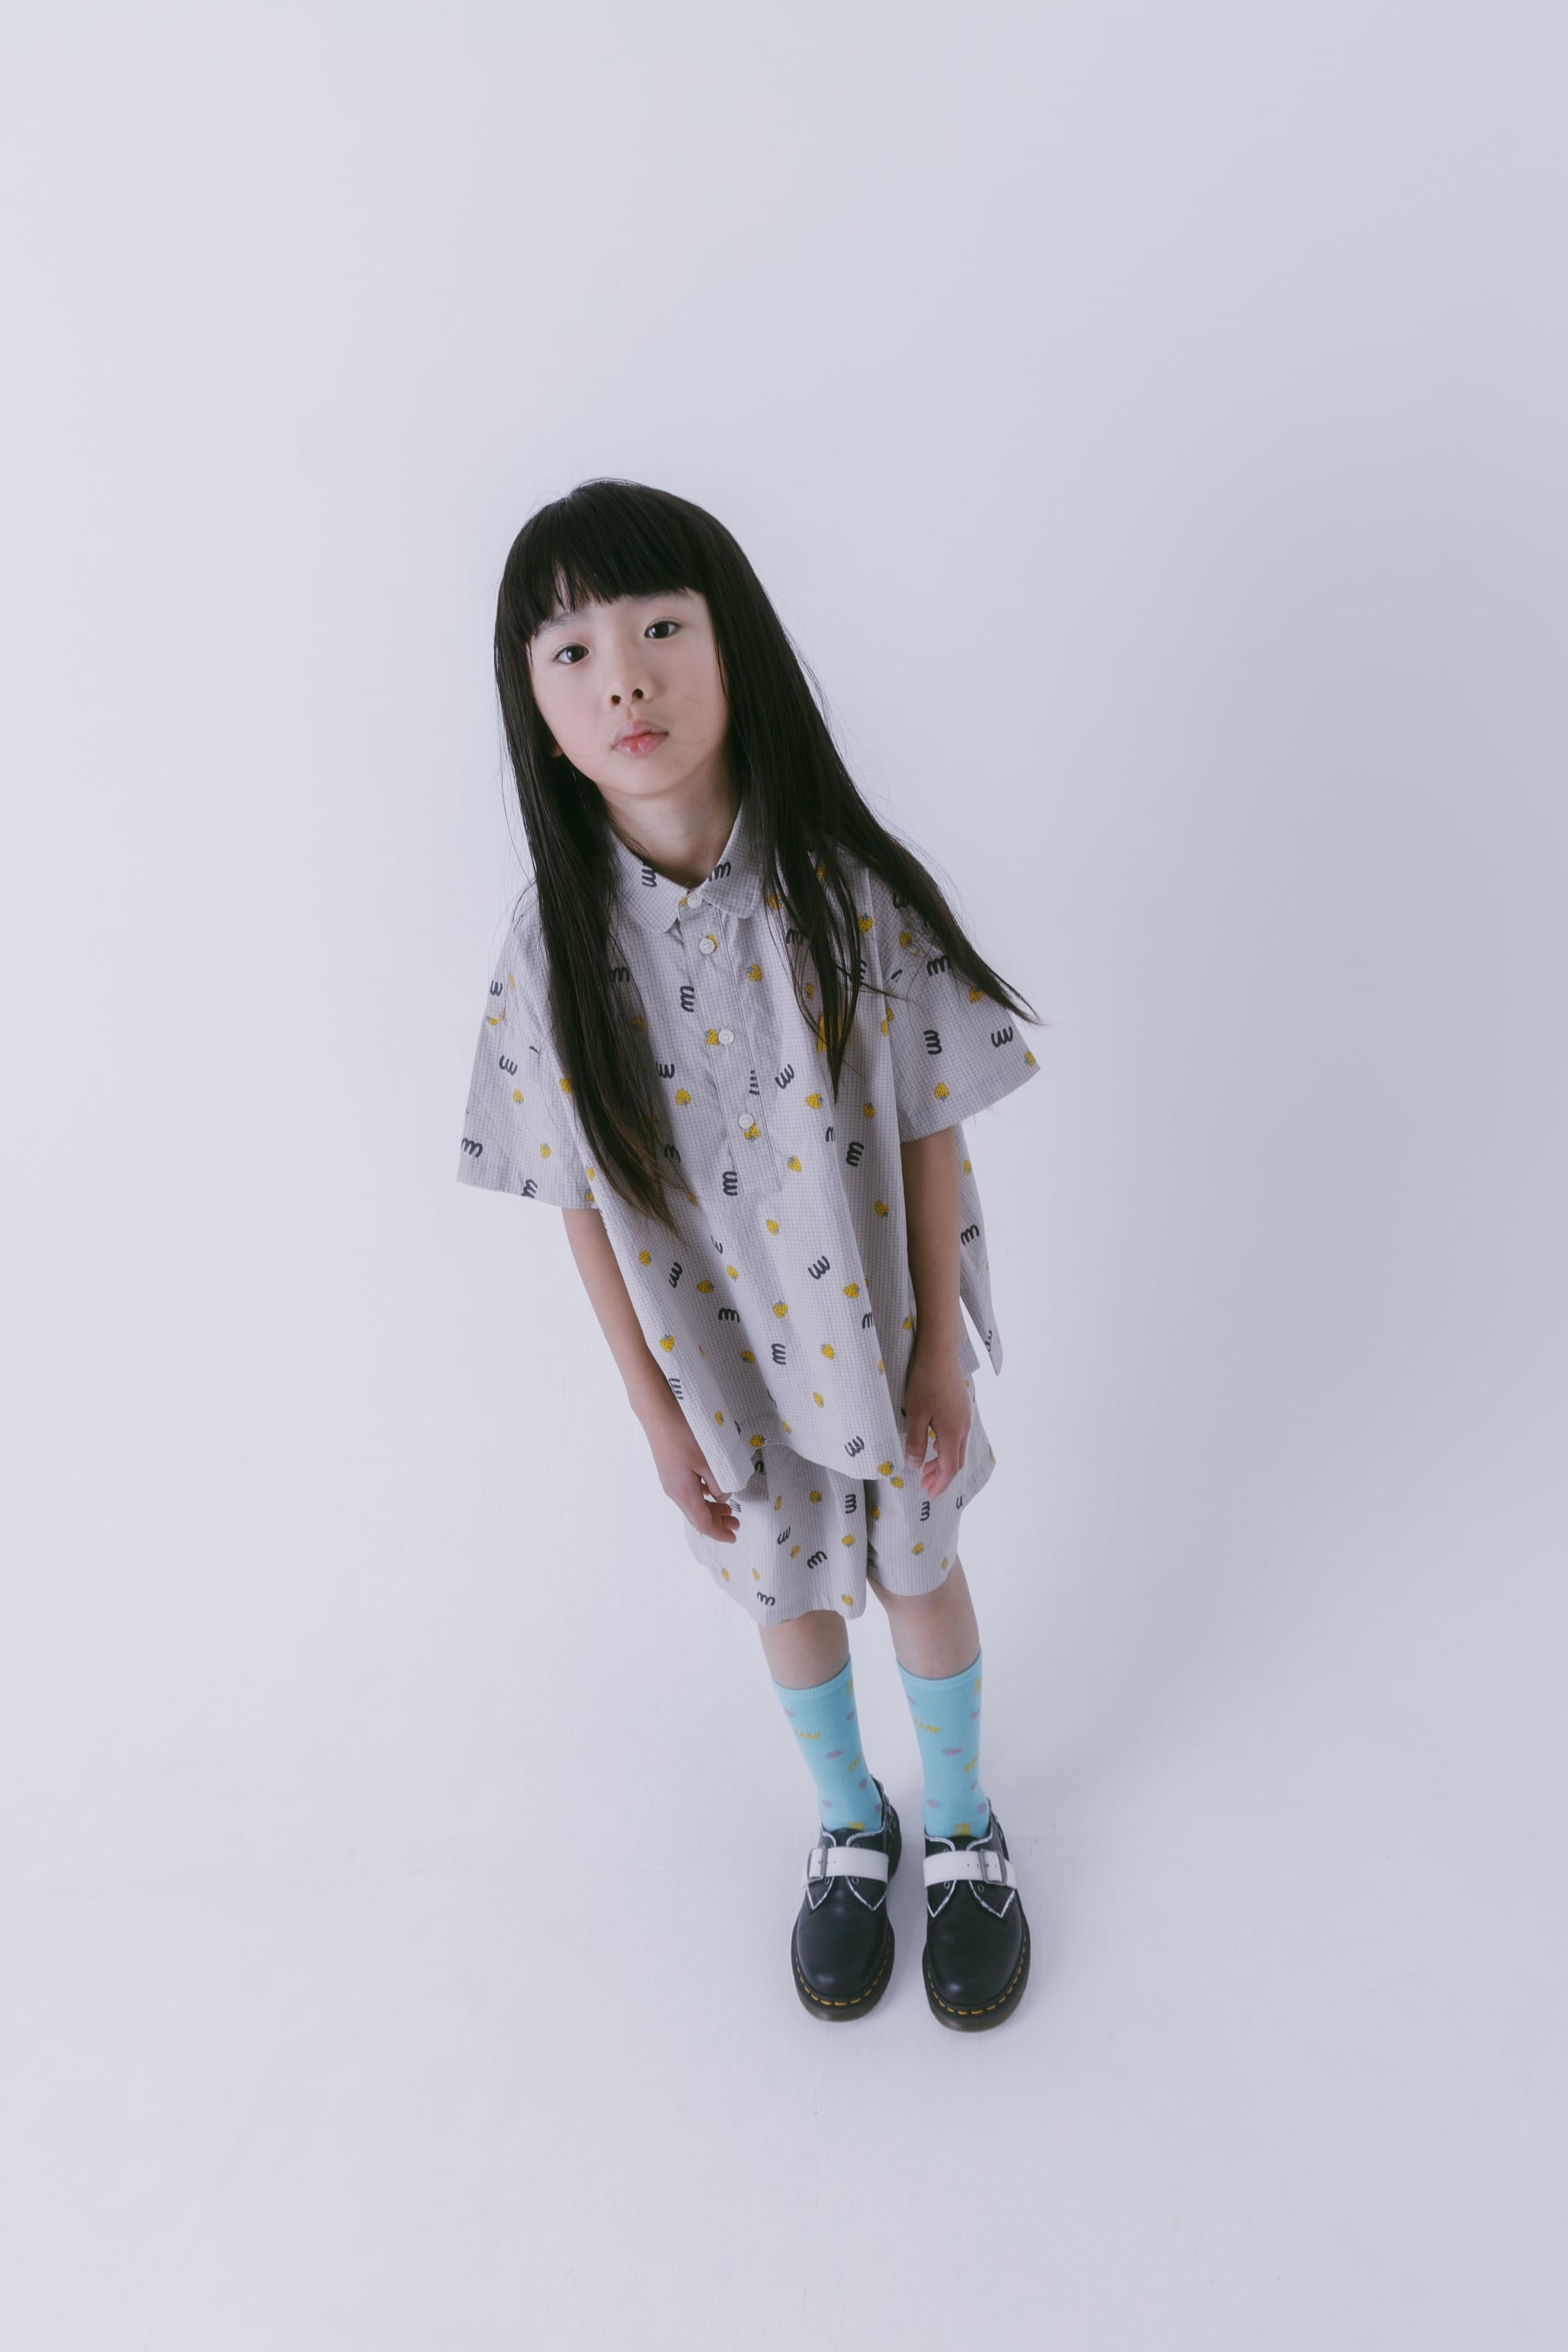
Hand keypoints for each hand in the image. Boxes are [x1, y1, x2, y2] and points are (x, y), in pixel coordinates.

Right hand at [631, 1384, 740, 1541]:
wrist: (658, 1413)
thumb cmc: (684, 1434)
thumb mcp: (709, 1460)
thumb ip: (719, 1483)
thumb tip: (723, 1498)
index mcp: (683, 1492)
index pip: (703, 1523)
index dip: (719, 1533)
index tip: (733, 1537)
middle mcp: (674, 1491)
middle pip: (697, 1516)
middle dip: (717, 1523)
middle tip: (736, 1524)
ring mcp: (670, 1481)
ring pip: (692, 1504)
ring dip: (711, 1510)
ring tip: (729, 1510)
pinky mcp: (670, 1471)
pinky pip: (688, 1493)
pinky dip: (703, 1498)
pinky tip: (713, 1491)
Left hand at [902, 1340, 970, 1498]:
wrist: (940, 1351)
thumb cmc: (925, 1381)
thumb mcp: (915, 1414)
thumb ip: (916, 1443)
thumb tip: (915, 1466)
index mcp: (953, 1433)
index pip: (949, 1469)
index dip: (939, 1484)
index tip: (928, 1493)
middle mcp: (964, 1427)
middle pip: (956, 1461)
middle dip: (941, 1476)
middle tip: (924, 1483)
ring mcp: (964, 1416)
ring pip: (957, 1448)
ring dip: (942, 1461)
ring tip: (925, 1466)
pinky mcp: (961, 1407)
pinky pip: (957, 1436)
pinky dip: (945, 1448)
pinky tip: (932, 1443)